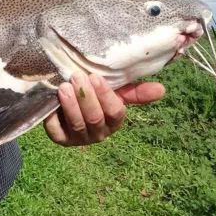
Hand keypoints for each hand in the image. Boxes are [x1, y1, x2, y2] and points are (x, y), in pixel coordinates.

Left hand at [44, 72, 164, 146]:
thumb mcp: (114, 91)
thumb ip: (135, 91)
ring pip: (77, 124)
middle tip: (76, 76)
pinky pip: (56, 131)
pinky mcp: (60, 139)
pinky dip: (54, 116)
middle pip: (95, 118)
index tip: (95, 77)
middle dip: (86, 97)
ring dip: (71, 104)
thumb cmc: (95, 95)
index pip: (115, 113)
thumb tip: (163, 89)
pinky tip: (52, 100)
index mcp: (114, 121)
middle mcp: (99, 133)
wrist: (66, 103)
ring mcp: (78, 138)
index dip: (106, 96)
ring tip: (64, 87)